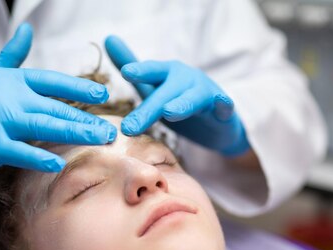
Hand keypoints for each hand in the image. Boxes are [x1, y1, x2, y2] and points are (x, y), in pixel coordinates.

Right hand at [0, 23, 116, 201]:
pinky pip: (21, 151)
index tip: (103, 95)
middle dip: (85, 118)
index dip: (78, 88)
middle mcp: (5, 95)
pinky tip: (59, 163)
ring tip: (100, 140)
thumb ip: (11, 56)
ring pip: (44, 125)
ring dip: (76, 133)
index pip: (50, 81)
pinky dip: (39, 157)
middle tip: (111, 129)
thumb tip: (26, 29)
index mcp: (9, 80)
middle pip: (54, 106)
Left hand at [104, 35, 249, 156]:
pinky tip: (223, 105)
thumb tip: (108, 38)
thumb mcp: (153, 85)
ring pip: (194, 99)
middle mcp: (186, 79)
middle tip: (129, 127)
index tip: (127, 72)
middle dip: (148, 109)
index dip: (140, 71)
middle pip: (166, 93)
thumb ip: (132, 64)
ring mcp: (206, 92)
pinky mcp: (223, 109)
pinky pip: (224, 106)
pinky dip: (224, 105)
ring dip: (183, 104)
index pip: (152, 72)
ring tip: (169, 113)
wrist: (216, 121)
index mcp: (168, 73)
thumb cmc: (178, 99)